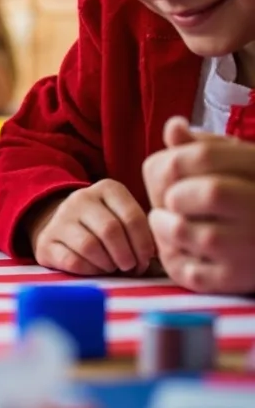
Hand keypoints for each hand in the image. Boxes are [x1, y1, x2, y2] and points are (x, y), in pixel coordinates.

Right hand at [26, 179, 155, 275]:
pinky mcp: (45, 242)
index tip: (145, 260)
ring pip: (89, 246)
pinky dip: (89, 271)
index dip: (143, 244)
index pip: (131, 217)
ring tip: (112, 268)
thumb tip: (156, 257)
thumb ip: (141, 230)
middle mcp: (80, 199)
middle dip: (126, 255)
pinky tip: (94, 269)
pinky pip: (72, 261)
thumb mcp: (124, 217)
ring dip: (107, 264)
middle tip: (130, 267)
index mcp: (107, 189)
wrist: (61, 226)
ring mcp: (59, 219)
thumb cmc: (105, 226)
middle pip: (110, 230)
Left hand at [143, 116, 254, 293]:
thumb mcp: (239, 164)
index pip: (203, 156)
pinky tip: (179, 247)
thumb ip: (205, 146)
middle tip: (171, 199)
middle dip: (172, 194)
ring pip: (185, 232)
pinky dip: (173, 258)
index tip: (171, 170)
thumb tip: (173, 127)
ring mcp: (249, 249)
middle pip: (198, 192)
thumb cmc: (251, 196)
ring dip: (162, 225)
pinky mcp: (235, 280)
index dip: (173, 161)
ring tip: (165, 220)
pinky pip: (187, 271)